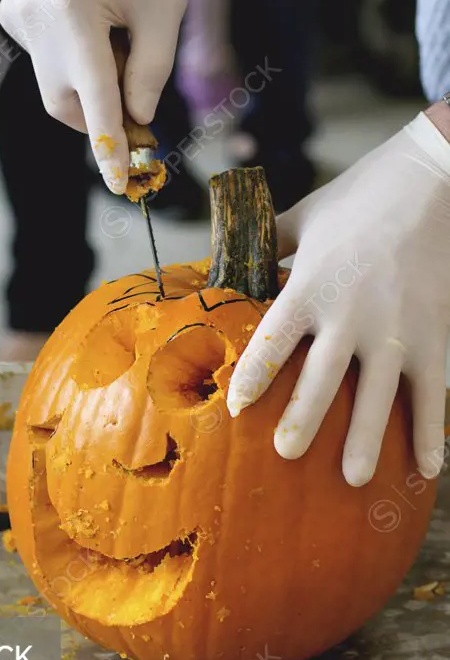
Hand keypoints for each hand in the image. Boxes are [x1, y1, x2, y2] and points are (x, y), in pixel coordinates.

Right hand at [0, 0, 186, 193]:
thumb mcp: (165, 8)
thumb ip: (152, 71)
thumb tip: (136, 120)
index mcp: (74, 11)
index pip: (96, 100)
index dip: (110, 148)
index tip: (120, 186)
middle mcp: (34, 18)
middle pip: (69, 103)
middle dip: (101, 112)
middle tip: (135, 91)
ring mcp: (15, 17)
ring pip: (54, 87)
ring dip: (88, 83)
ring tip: (112, 38)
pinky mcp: (9, 13)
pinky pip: (44, 61)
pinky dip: (71, 60)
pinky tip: (86, 17)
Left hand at [226, 112, 449, 485]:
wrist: (432, 179)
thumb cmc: (359, 197)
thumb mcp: (303, 217)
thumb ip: (268, 245)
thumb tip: (231, 262)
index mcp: (310, 286)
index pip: (273, 341)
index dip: (253, 377)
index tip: (236, 409)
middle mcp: (351, 315)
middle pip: (321, 379)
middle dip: (303, 419)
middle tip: (286, 454)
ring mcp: (397, 329)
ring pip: (378, 396)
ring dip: (367, 440)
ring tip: (354, 480)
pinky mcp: (435, 334)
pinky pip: (433, 392)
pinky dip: (432, 430)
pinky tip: (430, 468)